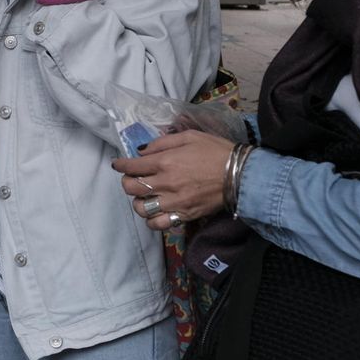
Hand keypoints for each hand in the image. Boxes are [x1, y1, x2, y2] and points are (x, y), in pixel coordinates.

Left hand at [110, 130, 234, 229]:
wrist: (240, 174)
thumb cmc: (215, 151)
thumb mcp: (189, 136)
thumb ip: (163, 142)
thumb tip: (142, 151)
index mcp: (164, 162)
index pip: (131, 166)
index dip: (120, 165)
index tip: (118, 165)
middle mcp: (165, 183)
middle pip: (131, 188)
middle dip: (126, 182)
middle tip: (132, 179)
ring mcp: (174, 202)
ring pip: (141, 208)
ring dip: (138, 202)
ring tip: (145, 196)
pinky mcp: (184, 215)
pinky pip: (158, 224)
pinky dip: (152, 220)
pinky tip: (156, 212)